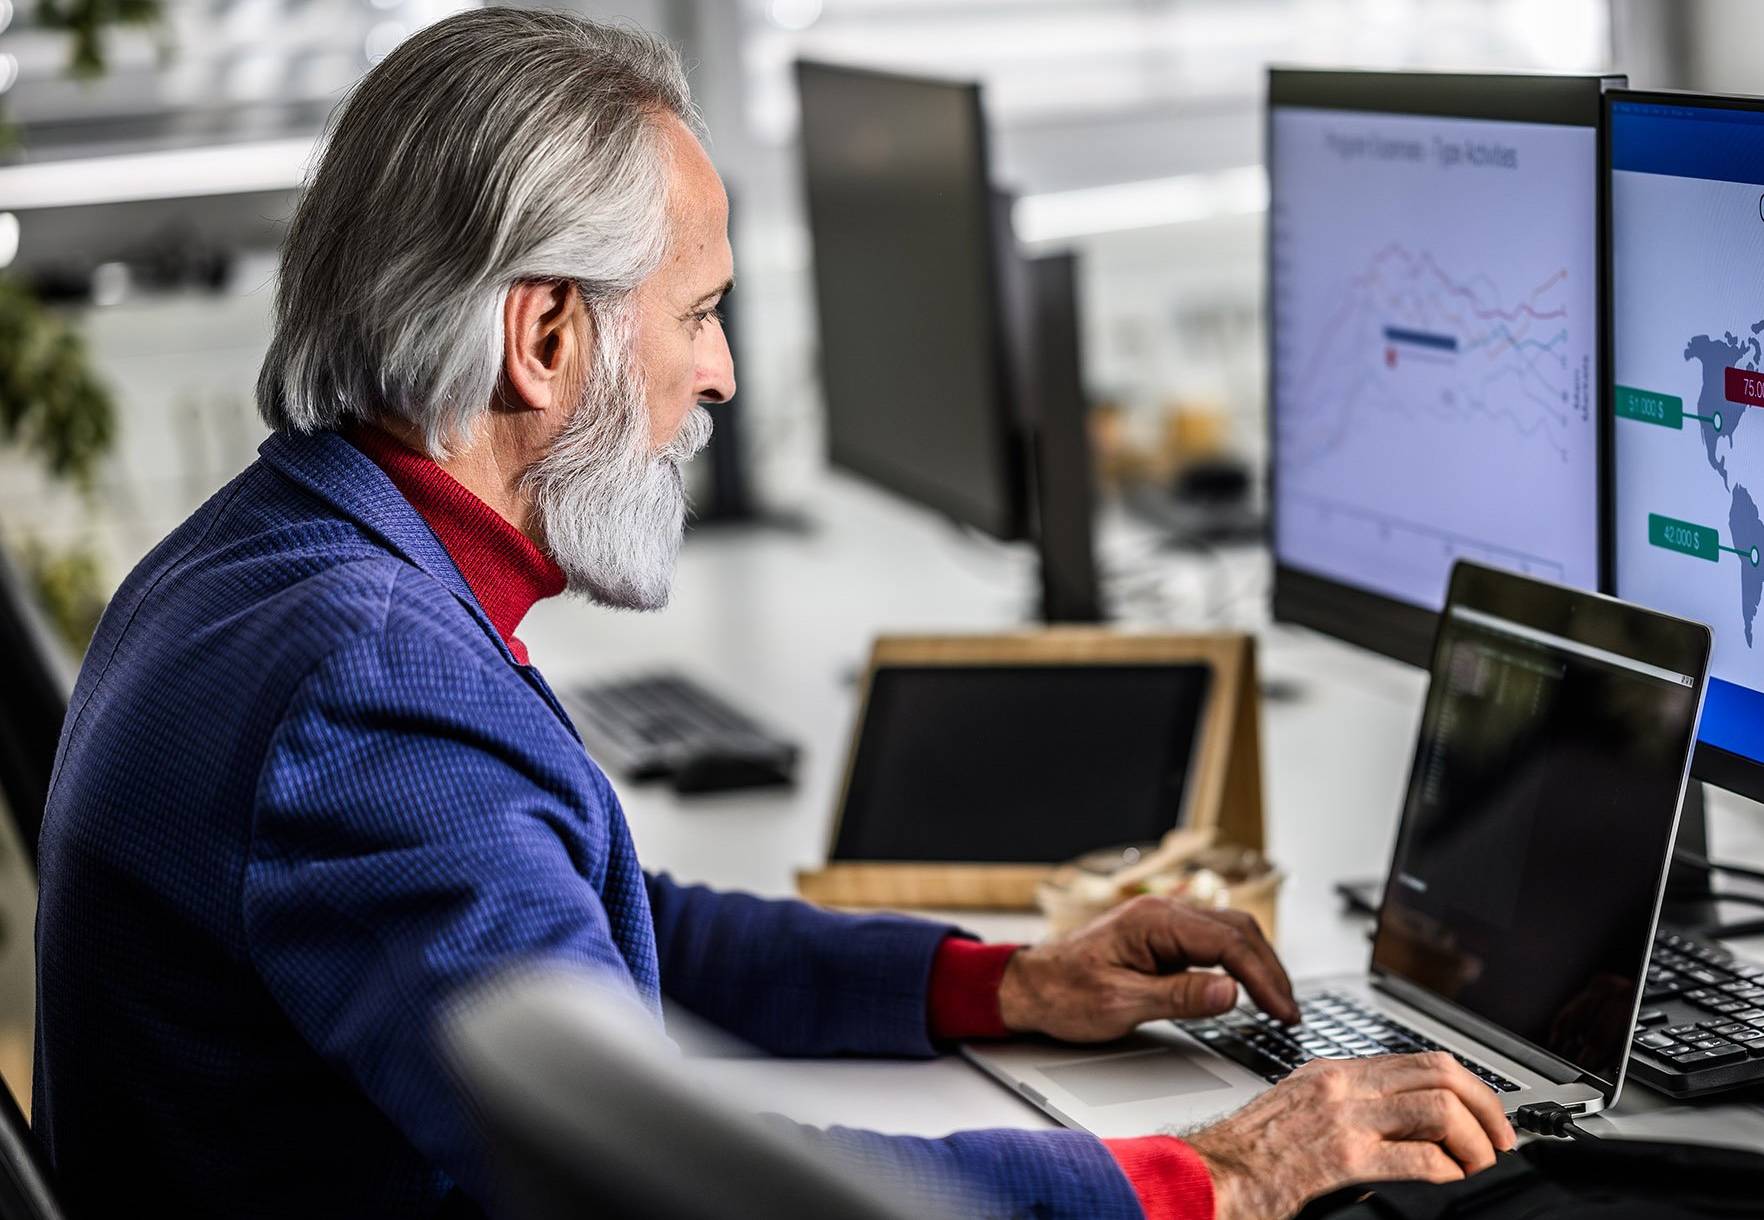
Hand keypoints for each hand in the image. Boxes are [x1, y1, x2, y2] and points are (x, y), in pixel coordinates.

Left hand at [995, 895, 1298, 1041]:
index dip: (1263, 978)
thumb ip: (1179, 997)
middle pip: (1237, 931)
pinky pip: (1211, 942)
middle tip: (1290, 1012)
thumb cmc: (1062, 993)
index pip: (1228, 943)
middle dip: (1270, 970)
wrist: (1028, 987)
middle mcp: (1161, 913)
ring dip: (1258, 965)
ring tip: (1278, 1003)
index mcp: (1153, 921)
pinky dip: (1237, 963)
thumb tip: (1231, 992)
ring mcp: (1162, 923)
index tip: (1283, 1011)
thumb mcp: (1120, 1003)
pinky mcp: (1161, 938)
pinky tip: (1248, 986)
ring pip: (1228, 933)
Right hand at [1186, 1053, 1517, 1219]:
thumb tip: (1403, 1137)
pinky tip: (1447, 1188)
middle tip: (1498, 1146)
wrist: (1203, 1179)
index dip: (1468, 1088)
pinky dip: (1448, 1176)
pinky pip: (1420, 1161)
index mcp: (1330, 1072)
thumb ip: (1347, 1112)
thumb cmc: (1242, 1159)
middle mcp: (1339, 1085)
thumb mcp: (1297, 1115)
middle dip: (1486, 1110)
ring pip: (1439, 1109)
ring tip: (1478, 1170)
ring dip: (1475, 1145)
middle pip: (1440, 1073)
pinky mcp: (1342, 1160)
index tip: (1485, 1120)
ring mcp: (1342, 1119)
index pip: (1420, 1060)